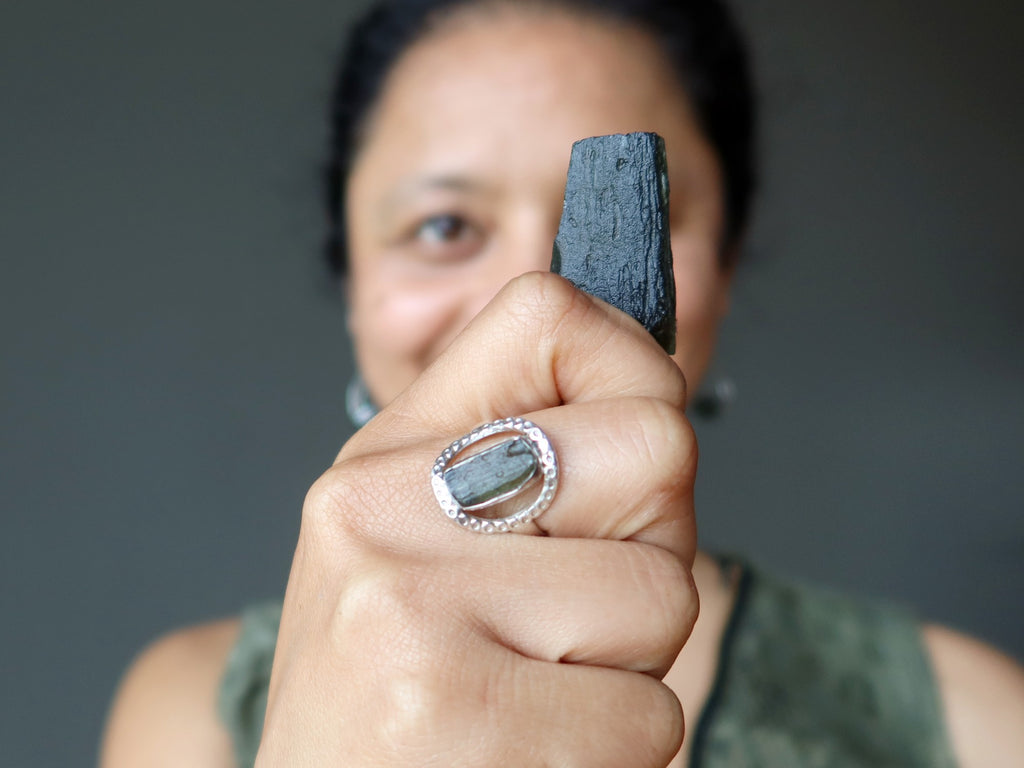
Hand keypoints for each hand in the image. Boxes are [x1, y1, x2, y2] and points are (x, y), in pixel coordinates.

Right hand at [257, 273, 698, 766]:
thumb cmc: (389, 698)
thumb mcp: (415, 550)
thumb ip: (517, 464)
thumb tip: (656, 395)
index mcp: (384, 459)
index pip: (549, 315)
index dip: (632, 368)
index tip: (627, 447)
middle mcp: (386, 515)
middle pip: (653, 447)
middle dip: (653, 542)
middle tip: (578, 611)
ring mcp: (418, 614)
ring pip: (666, 590)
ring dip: (632, 662)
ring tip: (537, 694)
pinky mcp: (470, 720)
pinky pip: (652, 712)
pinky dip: (616, 751)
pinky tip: (528, 754)